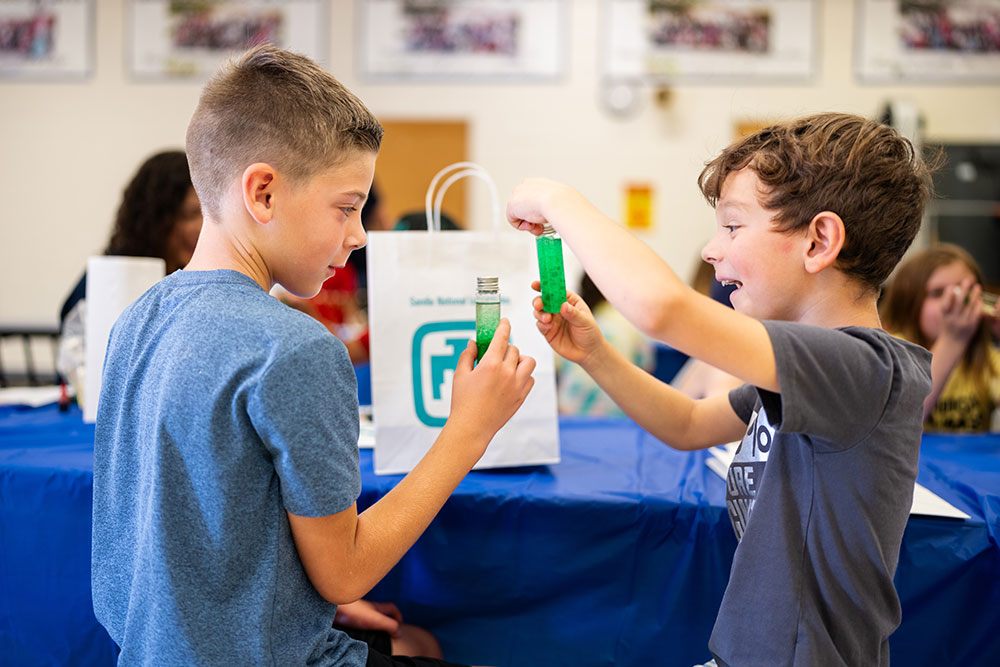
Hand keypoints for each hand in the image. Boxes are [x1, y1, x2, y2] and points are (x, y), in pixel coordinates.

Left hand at [334, 599, 402, 636]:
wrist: (332, 607)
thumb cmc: (354, 611)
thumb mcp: (377, 620)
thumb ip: (390, 625)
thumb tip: (399, 632)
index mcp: (376, 607)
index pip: (391, 608)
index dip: (397, 615)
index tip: (399, 623)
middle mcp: (366, 607)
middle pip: (379, 611)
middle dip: (385, 618)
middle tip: (387, 629)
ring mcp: (355, 611)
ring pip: (367, 616)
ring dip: (371, 623)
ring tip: (372, 633)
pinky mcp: (345, 616)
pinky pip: (355, 620)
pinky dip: (358, 626)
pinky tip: (356, 632)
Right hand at [448, 319, 535, 451]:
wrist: (472, 427)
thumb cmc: (462, 401)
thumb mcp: (460, 374)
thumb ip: (468, 355)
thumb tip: (474, 342)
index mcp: (490, 364)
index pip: (502, 338)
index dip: (504, 326)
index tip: (505, 321)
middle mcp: (507, 373)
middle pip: (514, 349)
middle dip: (505, 348)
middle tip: (496, 353)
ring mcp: (517, 385)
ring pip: (528, 362)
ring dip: (520, 359)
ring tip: (509, 364)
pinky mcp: (521, 396)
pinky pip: (530, 378)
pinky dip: (524, 375)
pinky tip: (513, 379)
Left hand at [505, 178, 574, 235]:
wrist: (557, 200)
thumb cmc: (561, 201)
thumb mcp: (558, 203)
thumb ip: (551, 207)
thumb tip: (549, 216)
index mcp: (538, 183)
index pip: (531, 197)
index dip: (536, 210)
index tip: (543, 217)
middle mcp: (526, 186)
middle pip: (524, 207)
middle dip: (531, 218)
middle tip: (541, 225)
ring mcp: (517, 194)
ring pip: (519, 215)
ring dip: (529, 223)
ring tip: (538, 225)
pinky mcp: (511, 205)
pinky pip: (514, 221)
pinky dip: (523, 226)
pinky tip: (532, 224)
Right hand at [532, 281, 604, 365]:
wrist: (588, 352)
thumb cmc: (590, 333)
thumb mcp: (585, 321)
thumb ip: (573, 313)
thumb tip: (563, 305)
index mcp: (569, 300)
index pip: (555, 289)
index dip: (545, 285)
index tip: (535, 284)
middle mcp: (558, 308)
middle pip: (543, 300)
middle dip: (539, 300)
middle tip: (539, 304)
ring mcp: (552, 320)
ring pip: (539, 312)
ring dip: (540, 313)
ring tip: (547, 319)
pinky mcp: (548, 331)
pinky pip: (540, 325)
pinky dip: (541, 324)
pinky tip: (548, 327)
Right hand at [940, 280, 982, 345]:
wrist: (952, 343)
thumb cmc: (948, 326)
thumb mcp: (943, 316)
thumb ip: (947, 304)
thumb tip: (954, 289)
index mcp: (943, 316)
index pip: (945, 303)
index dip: (948, 294)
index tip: (952, 286)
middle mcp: (952, 320)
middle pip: (959, 302)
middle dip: (963, 290)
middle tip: (967, 281)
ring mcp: (963, 323)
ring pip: (970, 306)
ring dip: (974, 295)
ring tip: (977, 287)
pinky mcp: (972, 326)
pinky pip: (976, 313)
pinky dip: (978, 305)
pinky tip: (980, 299)